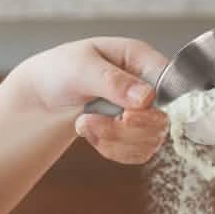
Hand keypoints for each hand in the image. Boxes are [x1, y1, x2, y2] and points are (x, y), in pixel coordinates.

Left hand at [13, 37, 170, 164]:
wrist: (43, 93)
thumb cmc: (61, 70)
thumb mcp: (81, 67)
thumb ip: (113, 81)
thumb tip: (147, 98)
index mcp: (141, 59)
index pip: (171, 85)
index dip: (154, 106)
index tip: (126, 115)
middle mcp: (148, 86)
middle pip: (163, 120)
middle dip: (127, 129)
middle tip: (93, 120)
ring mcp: (144, 112)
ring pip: (151, 141)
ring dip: (114, 140)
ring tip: (85, 123)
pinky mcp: (136, 133)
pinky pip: (138, 153)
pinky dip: (112, 150)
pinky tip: (91, 135)